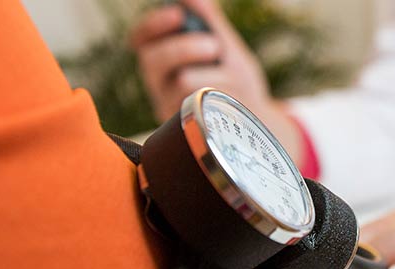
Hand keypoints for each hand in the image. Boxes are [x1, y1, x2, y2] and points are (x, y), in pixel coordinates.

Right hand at [129, 0, 303, 163]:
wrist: (254, 121)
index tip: (177, 15)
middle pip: (153, 59)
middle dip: (184, 47)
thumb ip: (209, 21)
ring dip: (214, 74)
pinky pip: (199, 106)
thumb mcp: (226, 48)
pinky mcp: (183, 128)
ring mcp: (167, 106)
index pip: (141, 38)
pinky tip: (230, 100)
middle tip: (213, 47)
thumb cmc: (235, 81)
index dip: (153, 25)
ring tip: (231, 79)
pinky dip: (222, 96)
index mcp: (162, 58)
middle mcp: (157, 82)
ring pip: (181, 82)